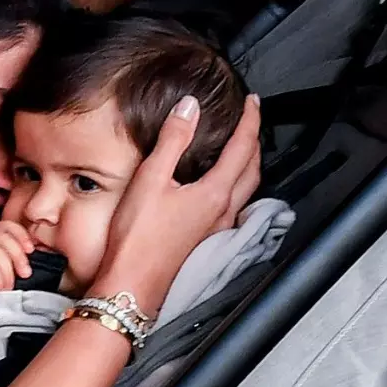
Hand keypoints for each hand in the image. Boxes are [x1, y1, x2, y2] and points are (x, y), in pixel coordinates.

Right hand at [93, 94, 261, 313]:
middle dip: (255, 141)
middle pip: (252, 169)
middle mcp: (222, 212)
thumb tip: (189, 108)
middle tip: (251, 121)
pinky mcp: (205, 240)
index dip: (250, 121)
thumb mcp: (150, 179)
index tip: (252, 102)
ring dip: (248, 165)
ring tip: (241, 149)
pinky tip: (220, 187)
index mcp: (214, 193)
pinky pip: (233, 206)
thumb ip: (172, 140)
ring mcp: (216, 229)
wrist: (131, 284)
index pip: (243, 148)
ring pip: (246, 189)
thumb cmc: (137, 238)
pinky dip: (235, 186)